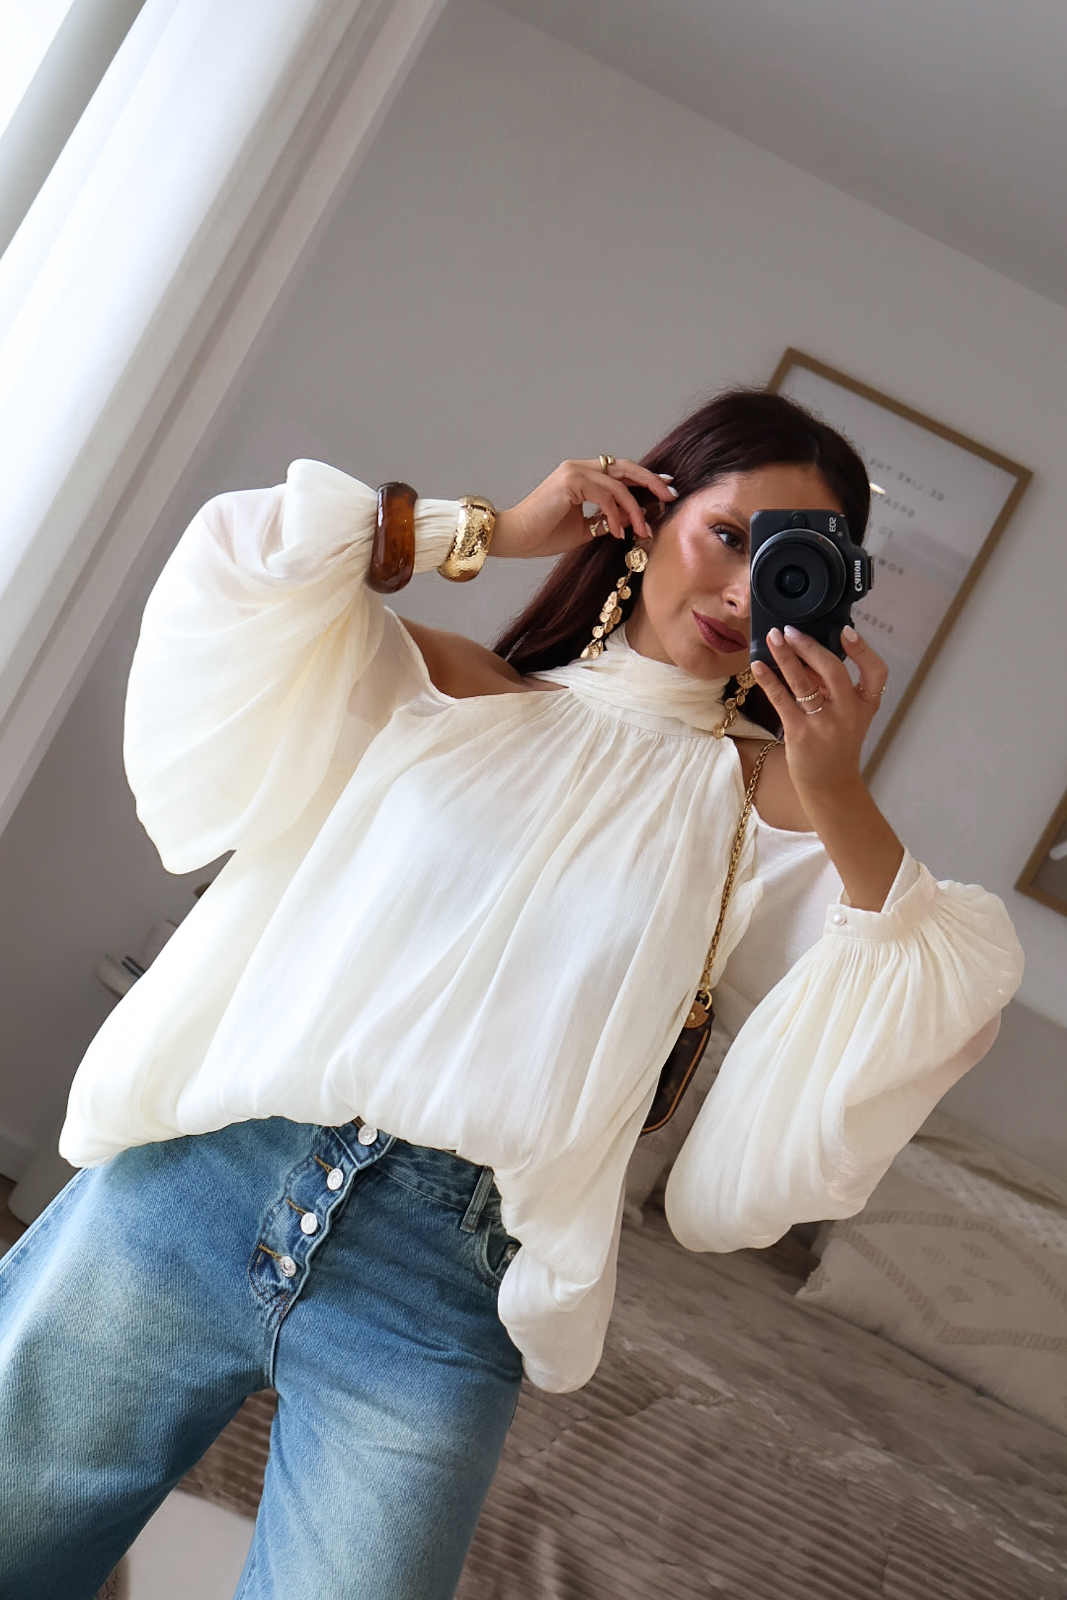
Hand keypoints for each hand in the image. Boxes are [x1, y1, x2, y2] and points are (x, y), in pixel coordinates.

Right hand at [492, 458, 677, 559]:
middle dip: (651, 481)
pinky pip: (605, 495)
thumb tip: (633, 519)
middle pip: (625, 467)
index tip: (665, 488)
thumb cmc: (543, 535)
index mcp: (581, 476)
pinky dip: (616, 514)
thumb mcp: (585, 529)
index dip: (644, 478)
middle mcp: (578, 468)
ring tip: (643, 530)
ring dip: (635, 508)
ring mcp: (574, 472)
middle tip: (669, 496)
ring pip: (618, 484)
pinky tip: (617, 533)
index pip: (619, 471)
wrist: (516, 538)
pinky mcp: (570, 482)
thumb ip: (608, 520)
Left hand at [750, 625, 887, 802]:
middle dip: (809, 647)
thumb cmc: (837, 744)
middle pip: (832, 671)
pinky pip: (781, 699)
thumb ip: (833, 686)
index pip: (876, 672)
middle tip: (790, 631)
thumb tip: (805, 652)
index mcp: (865, 704)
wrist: (830, 783)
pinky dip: (768, 680)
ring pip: (803, 682)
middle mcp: (848, 712)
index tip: (845, 631)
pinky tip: (757, 666)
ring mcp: (824, 723)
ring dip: (785, 656)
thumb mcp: (848, 714)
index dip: (862, 650)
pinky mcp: (800, 733)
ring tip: (772, 637)